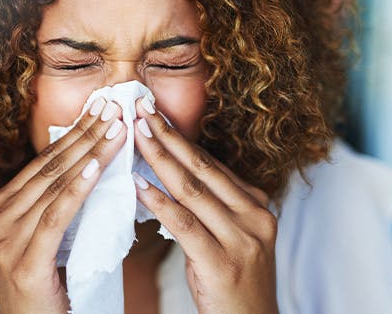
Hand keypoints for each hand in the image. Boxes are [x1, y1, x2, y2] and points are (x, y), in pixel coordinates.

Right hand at [0, 98, 125, 313]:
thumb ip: (56, 208)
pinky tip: (95, 168)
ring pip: (54, 187)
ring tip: (116, 130)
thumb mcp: (46, 242)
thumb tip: (91, 166)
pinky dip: (77, 191)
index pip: (42, 164)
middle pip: (48, 169)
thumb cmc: (48, 293)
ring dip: (90, 154)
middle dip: (85, 135)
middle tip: (112, 108)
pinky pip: (55, 218)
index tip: (100, 110)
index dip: (73, 134)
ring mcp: (3, 242)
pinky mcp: (23, 263)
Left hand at [131, 98, 278, 313]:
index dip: (179, 137)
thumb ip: (207, 205)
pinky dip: (158, 201)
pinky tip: (137, 184)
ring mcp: (243, 239)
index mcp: (257, 205)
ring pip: (192, 189)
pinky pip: (184, 224)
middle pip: (202, 168)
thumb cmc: (230, 282)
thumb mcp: (227, 236)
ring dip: (160, 158)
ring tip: (134, 134)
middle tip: (140, 109)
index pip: (211, 163)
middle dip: (168, 136)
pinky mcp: (223, 262)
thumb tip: (168, 170)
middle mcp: (255, 216)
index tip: (153, 114)